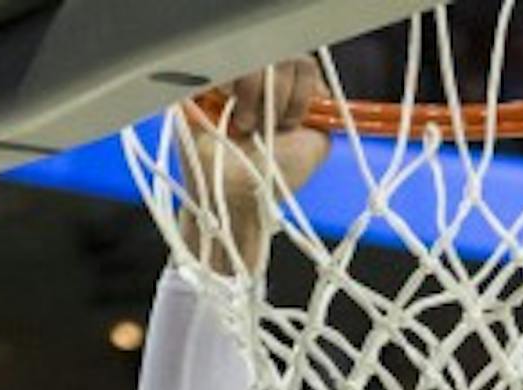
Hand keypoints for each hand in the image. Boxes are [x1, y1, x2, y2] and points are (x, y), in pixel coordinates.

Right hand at [177, 57, 329, 269]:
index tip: (292, 122)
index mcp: (283, 93)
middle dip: (281, 95)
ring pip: (253, 58)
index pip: (299, 62)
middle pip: (279, 55)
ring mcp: (229, 83)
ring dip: (256, 97)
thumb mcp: (314, 146)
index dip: (301, 89)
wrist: (238, 203)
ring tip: (245, 128)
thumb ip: (321, 110)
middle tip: (269, 128)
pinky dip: (232, 89)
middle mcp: (258, 84)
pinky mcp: (201, 87)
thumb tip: (319, 89)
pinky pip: (223, 63)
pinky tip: (229, 116)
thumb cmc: (271, 183)